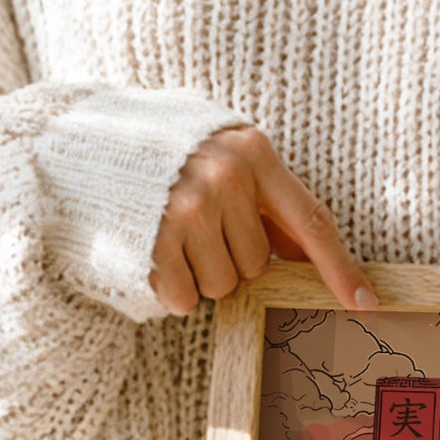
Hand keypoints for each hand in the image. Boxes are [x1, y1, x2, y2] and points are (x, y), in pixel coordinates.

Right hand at [150, 125, 376, 315]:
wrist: (74, 139)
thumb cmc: (158, 151)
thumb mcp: (219, 153)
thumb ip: (263, 197)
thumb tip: (305, 252)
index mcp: (253, 152)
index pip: (311, 221)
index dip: (340, 267)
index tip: (365, 301)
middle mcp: (226, 178)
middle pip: (258, 264)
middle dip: (230, 258)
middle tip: (194, 227)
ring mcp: (188, 209)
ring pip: (223, 286)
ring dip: (199, 275)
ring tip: (168, 235)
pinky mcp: (154, 241)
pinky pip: (185, 298)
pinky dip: (171, 288)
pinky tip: (151, 252)